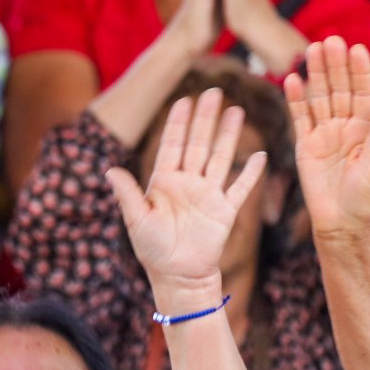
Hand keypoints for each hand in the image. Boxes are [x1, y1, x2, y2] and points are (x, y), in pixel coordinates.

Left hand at [107, 89, 266, 305]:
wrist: (178, 277)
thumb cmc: (153, 251)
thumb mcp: (136, 220)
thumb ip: (127, 194)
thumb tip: (109, 170)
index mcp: (164, 181)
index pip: (173, 144)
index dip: (178, 121)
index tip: (184, 98)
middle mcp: (188, 183)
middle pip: (199, 143)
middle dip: (206, 118)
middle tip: (214, 92)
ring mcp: (208, 195)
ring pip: (220, 158)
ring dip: (228, 135)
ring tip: (237, 112)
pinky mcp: (225, 211)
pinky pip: (240, 188)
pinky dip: (250, 173)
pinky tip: (260, 156)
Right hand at [284, 37, 369, 238]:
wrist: (341, 227)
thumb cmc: (364, 202)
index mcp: (368, 131)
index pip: (364, 94)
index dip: (361, 72)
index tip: (358, 49)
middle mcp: (346, 128)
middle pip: (340, 90)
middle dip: (336, 66)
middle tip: (332, 40)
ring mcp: (325, 135)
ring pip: (320, 98)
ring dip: (316, 74)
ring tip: (312, 50)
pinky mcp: (306, 146)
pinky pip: (300, 117)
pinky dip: (296, 99)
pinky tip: (292, 79)